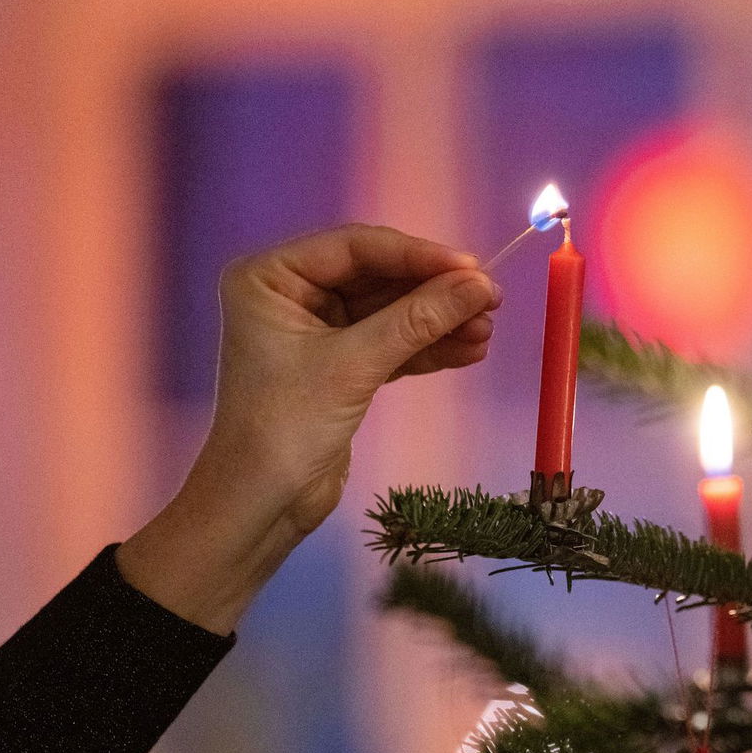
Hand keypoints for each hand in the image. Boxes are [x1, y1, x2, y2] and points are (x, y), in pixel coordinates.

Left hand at [119, 225, 501, 633]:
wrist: (261, 504)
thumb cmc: (287, 426)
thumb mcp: (355, 365)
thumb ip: (418, 320)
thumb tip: (483, 285)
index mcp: (271, 277)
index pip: (355, 248)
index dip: (418, 256)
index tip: (474, 269)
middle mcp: (291, 294)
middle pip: (378, 277)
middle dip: (434, 292)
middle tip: (490, 301)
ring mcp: (317, 331)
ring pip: (391, 312)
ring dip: (439, 321)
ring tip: (486, 332)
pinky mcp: (340, 365)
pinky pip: (392, 342)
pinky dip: (428, 348)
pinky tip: (469, 351)